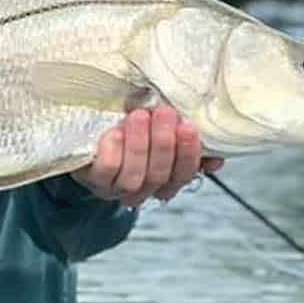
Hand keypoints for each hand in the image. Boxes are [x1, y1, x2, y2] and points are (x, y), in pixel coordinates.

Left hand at [72, 106, 221, 206]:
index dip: (188, 154)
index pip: (183, 175)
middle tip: (164, 113)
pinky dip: (114, 150)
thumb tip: (216, 157)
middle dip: (163, 144)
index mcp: (164, 180)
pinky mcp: (91, 178)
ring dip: (140, 145)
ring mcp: (114, 187)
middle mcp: (141, 190)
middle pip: (159, 176)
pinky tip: (115, 131)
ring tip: (140, 115)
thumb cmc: (129, 129)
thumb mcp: (158, 131)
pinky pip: (106, 170)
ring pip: (134, 177)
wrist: (86, 136)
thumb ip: (185, 140)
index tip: (188, 126)